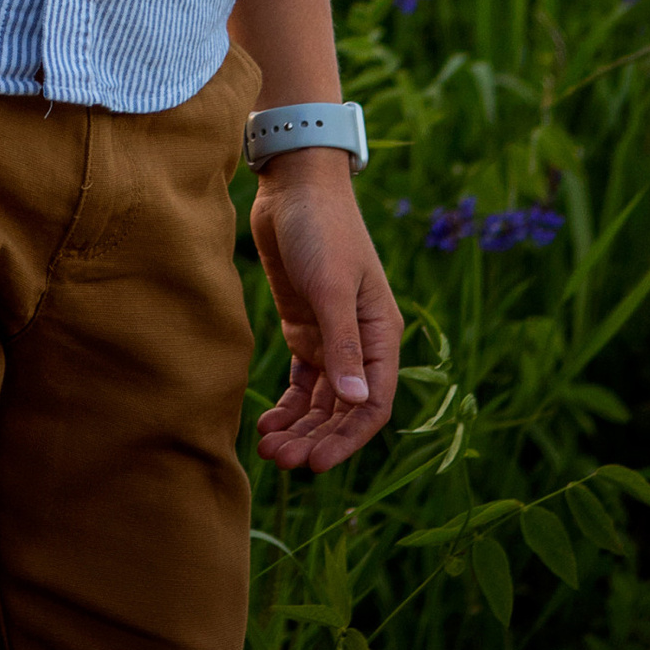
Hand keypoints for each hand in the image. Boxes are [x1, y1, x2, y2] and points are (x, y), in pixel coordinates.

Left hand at [248, 159, 401, 473]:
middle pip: (343, 410)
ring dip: (300, 428)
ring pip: (320, 401)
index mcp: (381, 334)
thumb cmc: (322, 230)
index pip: (374, 404)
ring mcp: (330, 337)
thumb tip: (356, 403)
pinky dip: (288, 406)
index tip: (316, 463)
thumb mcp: (332, 287)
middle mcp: (359, 343)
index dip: (348, 439)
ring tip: (269, 449)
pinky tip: (268, 423)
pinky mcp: (304, 327)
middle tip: (280, 460)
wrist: (293, 185)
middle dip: (316, 439)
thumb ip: (342, 346)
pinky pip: (301, 382)